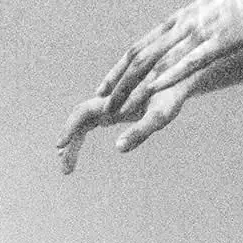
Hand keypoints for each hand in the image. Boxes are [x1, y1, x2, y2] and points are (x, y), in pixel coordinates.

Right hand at [56, 80, 193, 173]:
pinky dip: (87, 131)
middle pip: (80, 120)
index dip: (69, 130)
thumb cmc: (174, 95)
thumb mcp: (160, 115)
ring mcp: (112, 100)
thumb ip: (140, 131)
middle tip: (66, 170)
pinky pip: (96, 117)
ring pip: (87, 119)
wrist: (182, 73)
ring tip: (69, 163)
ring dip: (76, 139)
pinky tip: (84, 144)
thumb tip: (119, 148)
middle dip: (71, 143)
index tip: (59, 149)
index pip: (81, 114)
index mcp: (112, 99)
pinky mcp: (119, 102)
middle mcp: (108, 98)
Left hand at [95, 0, 242, 138]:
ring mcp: (200, 34)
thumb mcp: (218, 11)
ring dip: (138, 86)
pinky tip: (155, 89)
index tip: (105, 87)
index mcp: (181, 20)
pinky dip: (170, 74)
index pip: (141, 46)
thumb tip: (193, 34)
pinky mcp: (220, 42)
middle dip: (120, 82)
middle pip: (142, 57)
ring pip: (160, 62)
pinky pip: (191, 60)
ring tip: (121, 108)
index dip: (120, 68)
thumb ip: (202, 24)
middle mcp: (183, 26)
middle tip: (104, 105)